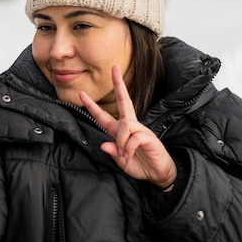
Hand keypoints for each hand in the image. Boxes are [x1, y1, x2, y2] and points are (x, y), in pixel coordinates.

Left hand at [79, 65, 176, 189]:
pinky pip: (133, 137)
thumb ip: (113, 153)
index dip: (92, 106)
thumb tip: (104, 145)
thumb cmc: (141, 165)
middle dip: (119, 84)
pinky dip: (128, 148)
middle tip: (114, 67)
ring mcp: (140, 130)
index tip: (82, 94)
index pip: (104, 116)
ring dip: (121, 141)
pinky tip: (130, 155)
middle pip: (123, 100)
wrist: (159, 174)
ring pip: (125, 125)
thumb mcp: (122, 162)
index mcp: (120, 131)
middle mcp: (130, 126)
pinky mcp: (148, 136)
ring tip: (124, 154)